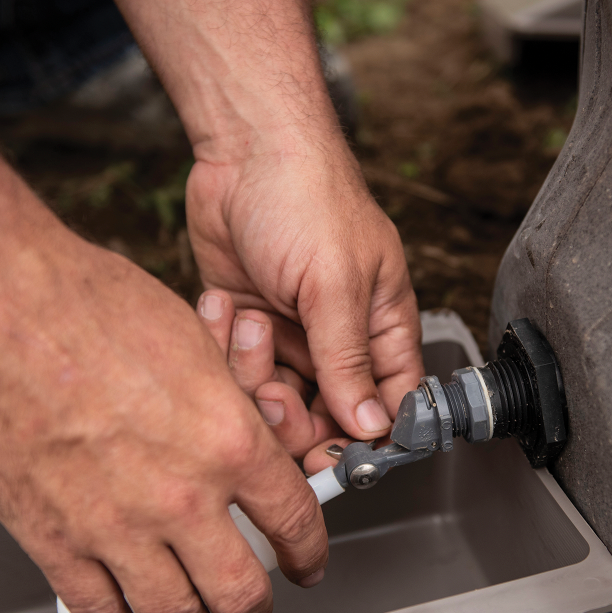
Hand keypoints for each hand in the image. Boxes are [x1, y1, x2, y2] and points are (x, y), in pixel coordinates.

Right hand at [0, 224, 328, 612]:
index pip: (295, 519)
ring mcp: (118, 527)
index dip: (310, 551)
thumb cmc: (88, 304)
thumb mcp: (193, 341)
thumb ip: (228, 400)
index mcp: (229, 439)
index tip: (307, 561)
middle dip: (258, 606)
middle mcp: (181, 494)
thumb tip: (249, 427)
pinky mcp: (55, 542)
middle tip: (258, 603)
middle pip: (244, 591)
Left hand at [186, 140, 423, 445]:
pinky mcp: (244, 325)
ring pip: (273, 399)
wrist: (243, 151)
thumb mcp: (336, 283)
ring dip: (254, 374)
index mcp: (378, 328)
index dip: (366, 441)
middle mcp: (335, 338)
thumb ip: (348, 360)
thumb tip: (370, 425)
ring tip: (250, 325)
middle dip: (294, 418)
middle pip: (324, 418)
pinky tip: (224, 305)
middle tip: (275, 393)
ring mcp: (288, 333)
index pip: (388, 405)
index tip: (336, 461)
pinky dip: (222, 346)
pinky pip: (232, 369)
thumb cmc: (308, 197)